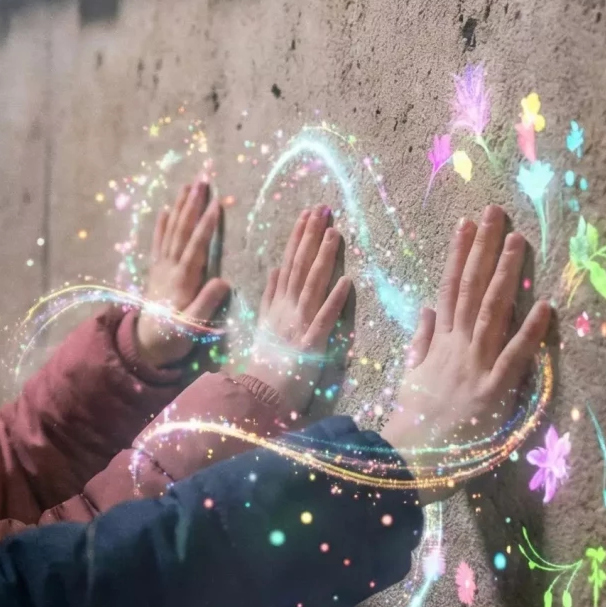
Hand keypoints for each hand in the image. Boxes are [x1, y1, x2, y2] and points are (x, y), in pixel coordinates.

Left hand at [133, 180, 231, 367]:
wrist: (146, 346)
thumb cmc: (175, 337)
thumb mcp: (194, 327)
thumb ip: (207, 304)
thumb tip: (223, 282)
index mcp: (182, 280)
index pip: (197, 246)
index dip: (206, 224)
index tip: (217, 202)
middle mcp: (170, 268)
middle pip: (182, 230)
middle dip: (192, 205)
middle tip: (202, 181)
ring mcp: (161, 267)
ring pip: (171, 231)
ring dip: (179, 207)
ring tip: (188, 186)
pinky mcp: (156, 270)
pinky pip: (158, 242)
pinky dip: (161, 225)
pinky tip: (165, 209)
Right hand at [242, 206, 353, 413]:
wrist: (259, 397)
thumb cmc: (266, 364)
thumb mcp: (263, 325)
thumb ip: (269, 297)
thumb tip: (275, 269)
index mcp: (277, 305)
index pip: (289, 262)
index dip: (299, 237)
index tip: (308, 214)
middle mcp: (286, 310)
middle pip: (299, 267)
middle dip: (310, 236)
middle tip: (322, 209)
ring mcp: (297, 326)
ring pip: (311, 286)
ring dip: (322, 259)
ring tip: (334, 233)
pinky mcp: (310, 346)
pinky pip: (324, 320)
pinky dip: (334, 301)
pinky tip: (347, 281)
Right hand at [381, 205, 554, 488]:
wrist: (404, 460)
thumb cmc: (410, 424)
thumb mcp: (410, 376)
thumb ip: (421, 341)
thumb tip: (428, 310)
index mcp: (438, 344)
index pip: (449, 289)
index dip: (459, 255)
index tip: (466, 224)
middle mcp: (456, 347)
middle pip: (470, 288)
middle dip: (484, 248)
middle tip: (496, 212)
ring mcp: (475, 366)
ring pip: (491, 311)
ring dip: (505, 274)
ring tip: (518, 240)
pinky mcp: (492, 391)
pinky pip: (515, 356)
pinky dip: (530, 330)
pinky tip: (545, 304)